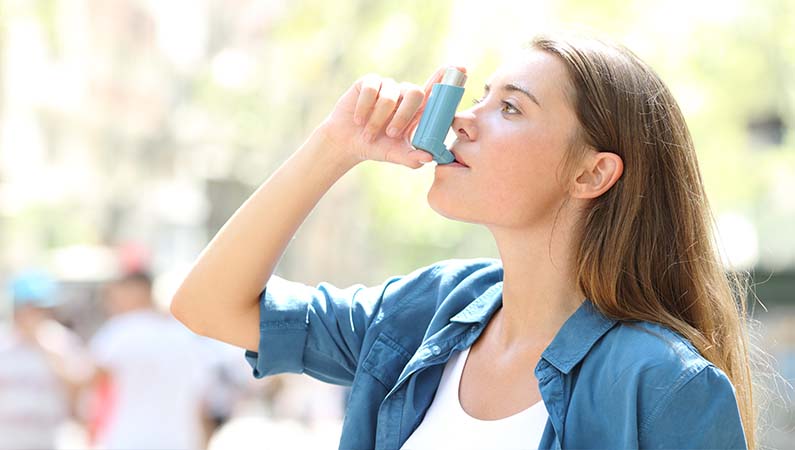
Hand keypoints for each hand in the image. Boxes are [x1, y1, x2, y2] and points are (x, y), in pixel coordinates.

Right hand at [317, 65, 466, 168]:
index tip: (462, 67)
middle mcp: (404, 94)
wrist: (346, 142)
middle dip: (403, 116)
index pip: (436, 89)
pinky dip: (364, 109)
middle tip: (391, 134)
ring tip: (368, 132)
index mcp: (417, 109)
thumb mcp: (395, 155)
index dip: (448, 77)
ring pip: (390, 96)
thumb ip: (412, 157)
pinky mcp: (368, 82)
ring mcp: (387, 86)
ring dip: (379, 119)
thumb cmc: (376, 147)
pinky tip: (359, 119)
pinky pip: (371, 90)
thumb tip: (430, 158)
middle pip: (415, 92)